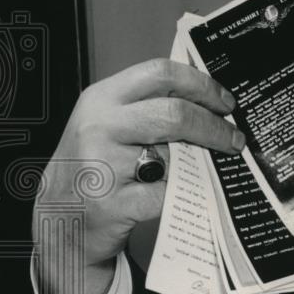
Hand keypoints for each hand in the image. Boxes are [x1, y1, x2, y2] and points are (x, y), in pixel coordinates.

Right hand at [33, 59, 244, 293]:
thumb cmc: (93, 168)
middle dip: (215, 127)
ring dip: (204, 161)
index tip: (226, 102)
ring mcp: (102, 164)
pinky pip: (167, 194)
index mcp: (103, 98)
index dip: (201, 85)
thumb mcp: (110, 125)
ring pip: (174, 154)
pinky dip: (184, 195)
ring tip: (217, 164)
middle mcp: (99, 125)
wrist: (58, 221)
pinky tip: (187, 194)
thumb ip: (148, 108)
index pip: (160, 73)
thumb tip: (210, 103)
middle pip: (174, 113)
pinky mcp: (112, 203)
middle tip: (234, 139)